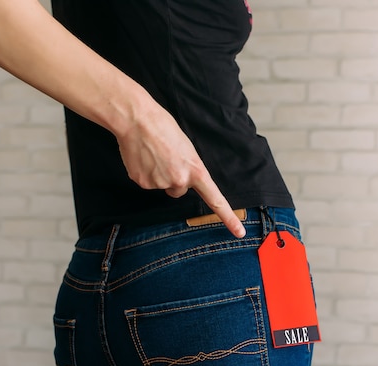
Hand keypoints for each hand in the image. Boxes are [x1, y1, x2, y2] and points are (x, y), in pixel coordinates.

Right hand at [116, 107, 245, 237]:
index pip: (216, 199)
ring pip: (162, 186)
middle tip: (167, 157)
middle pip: (179, 191)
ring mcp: (160, 183)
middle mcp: (179, 181)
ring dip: (159, 174)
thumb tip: (181, 181)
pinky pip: (147, 182)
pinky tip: (142, 157)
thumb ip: (189, 168)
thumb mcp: (187, 148)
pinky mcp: (142, 183)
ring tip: (154, 154)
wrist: (138, 120)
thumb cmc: (164, 128)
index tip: (240, 232)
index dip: (228, 218)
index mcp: (196, 170)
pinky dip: (144, 172)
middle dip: (174, 178)